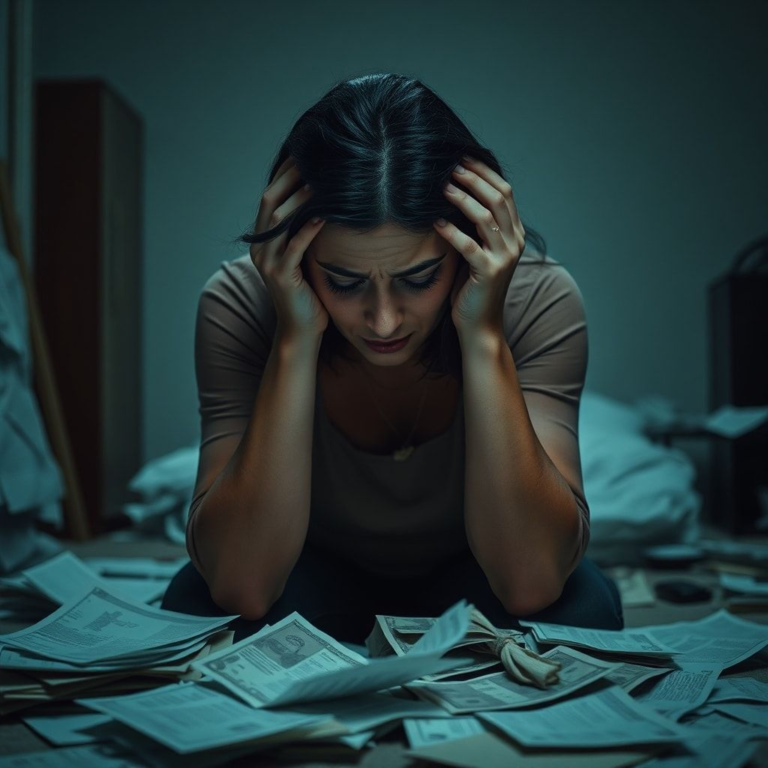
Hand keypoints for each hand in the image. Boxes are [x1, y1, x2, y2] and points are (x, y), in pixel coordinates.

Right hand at [250, 156, 328, 340]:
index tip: (307, 154)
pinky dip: (309, 228)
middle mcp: (260, 248)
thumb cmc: (308, 293)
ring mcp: (268, 262)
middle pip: (270, 201)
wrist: (301, 331)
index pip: (270, 197)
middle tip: (314, 158)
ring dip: (301, 198)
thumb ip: (304, 232)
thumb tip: (325, 202)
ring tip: (322, 180)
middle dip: (291, 178)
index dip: (286, 174)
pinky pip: (294, 246)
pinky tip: (326, 214)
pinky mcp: (282, 277)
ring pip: (279, 220)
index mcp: (263, 240)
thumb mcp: (304, 256)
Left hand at [435, 156, 525, 338]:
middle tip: (451, 167)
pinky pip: (469, 245)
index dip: (484, 173)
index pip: (504, 192)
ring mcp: (504, 258)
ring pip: (486, 217)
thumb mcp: (477, 251)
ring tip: (442, 188)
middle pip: (498, 198)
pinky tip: (436, 223)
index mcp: (514, 234)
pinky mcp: (489, 273)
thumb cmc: (472, 288)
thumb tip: (452, 194)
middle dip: (474, 179)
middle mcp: (514, 243)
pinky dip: (452, 231)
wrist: (480, 326)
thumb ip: (474, 227)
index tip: (462, 159)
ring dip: (463, 198)